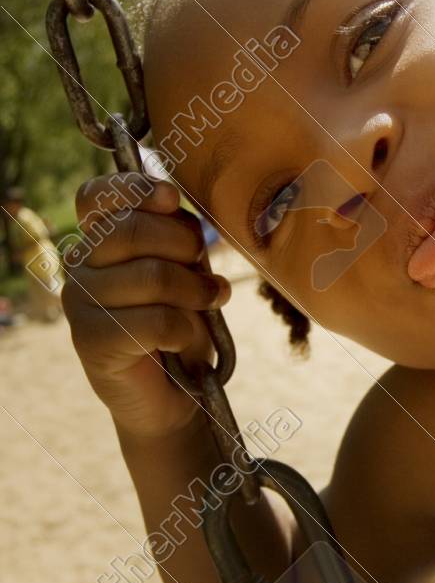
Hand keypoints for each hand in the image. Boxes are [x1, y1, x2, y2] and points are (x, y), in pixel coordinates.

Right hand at [62, 172, 230, 440]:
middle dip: (185, 247)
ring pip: (151, 276)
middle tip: (206, 276)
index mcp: (100, 239)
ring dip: (193, 293)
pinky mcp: (90, 341)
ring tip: (208, 305)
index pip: (96, 196)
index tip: (172, 199)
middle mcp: (80, 265)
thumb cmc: (181, 324)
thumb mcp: (184, 270)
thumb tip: (172, 199)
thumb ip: (175, 235)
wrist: (175, 394)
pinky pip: (153, 321)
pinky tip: (185, 339)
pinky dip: (184, 330)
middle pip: (132, 230)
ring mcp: (79, 302)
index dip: (134, 188)